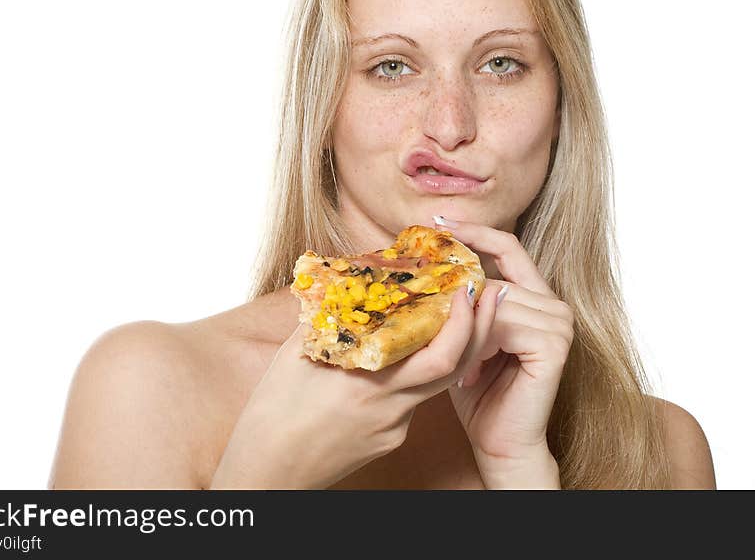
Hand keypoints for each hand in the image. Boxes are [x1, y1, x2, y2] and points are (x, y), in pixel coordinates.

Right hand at [209, 284, 498, 488]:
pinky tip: (406, 355)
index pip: (438, 355)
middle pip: (453, 369)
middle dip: (477, 327)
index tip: (467, 287)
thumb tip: (347, 281)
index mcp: (367, 382)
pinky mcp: (390, 440)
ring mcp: (394, 428)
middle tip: (487, 291)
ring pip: (435, 383)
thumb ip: (329, 317)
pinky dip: (416, 372)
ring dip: (450, 347)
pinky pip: (412, 401)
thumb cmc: (271, 413)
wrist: (267, 472)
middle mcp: (390, 407)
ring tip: (454, 313)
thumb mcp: (295, 355)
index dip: (462, 321)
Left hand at [435, 218, 574, 487]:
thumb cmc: (479, 392)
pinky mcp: (554, 344)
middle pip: (494, 277)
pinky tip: (471, 373)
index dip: (474, 232)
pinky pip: (503, 326)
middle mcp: (553, 304)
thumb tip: (423, 264)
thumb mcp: (464, 336)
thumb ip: (459, 303)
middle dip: (458, 298)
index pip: (507, 247)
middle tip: (431, 322)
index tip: (437, 221)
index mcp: (534, 296)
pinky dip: (479, 347)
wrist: (501, 443)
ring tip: (457, 363)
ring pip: (495, 302)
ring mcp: (559, 322)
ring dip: (467, 333)